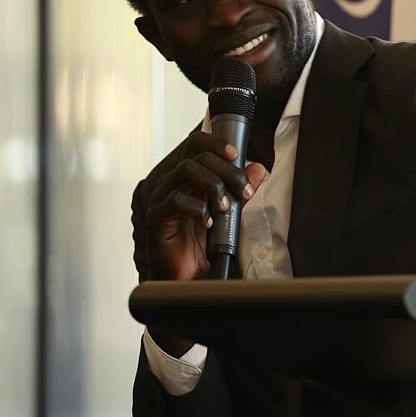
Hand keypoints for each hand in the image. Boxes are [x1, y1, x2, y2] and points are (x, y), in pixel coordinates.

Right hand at [145, 131, 266, 282]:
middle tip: (245, 191)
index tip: (236, 154)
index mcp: (190, 176)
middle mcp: (174, 182)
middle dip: (227, 171)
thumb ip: (241, 189)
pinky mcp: (157, 217)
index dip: (215, 143)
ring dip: (213, 184)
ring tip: (226, 206)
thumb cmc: (204, 240)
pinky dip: (197, 208)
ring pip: (186, 171)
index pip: (197, 144)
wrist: (186, 274)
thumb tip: (258, 168)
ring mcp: (163, 197)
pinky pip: (174, 200)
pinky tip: (209, 222)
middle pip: (198, 157)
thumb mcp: (230, 211)